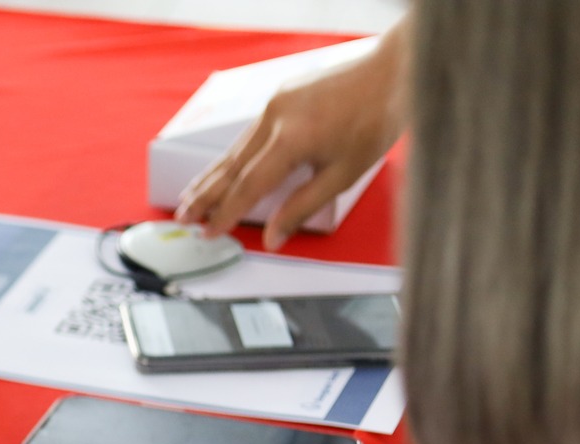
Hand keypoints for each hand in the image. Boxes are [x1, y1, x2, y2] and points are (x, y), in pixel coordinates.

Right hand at [175, 22, 405, 249]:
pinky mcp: (281, 96)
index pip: (247, 187)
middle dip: (205, 196)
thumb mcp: (344, 173)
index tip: (209, 232)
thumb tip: (275, 237)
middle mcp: (274, 118)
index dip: (225, 213)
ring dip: (213, 176)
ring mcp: (275, 104)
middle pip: (230, 167)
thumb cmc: (377, 117)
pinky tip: (225, 167)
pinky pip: (250, 133)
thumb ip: (302, 206)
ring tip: (192, 197)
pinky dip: (234, 155)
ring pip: (236, 149)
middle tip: (185, 217)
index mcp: (289, 140)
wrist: (394, 69)